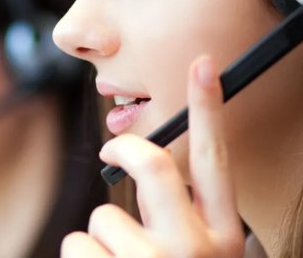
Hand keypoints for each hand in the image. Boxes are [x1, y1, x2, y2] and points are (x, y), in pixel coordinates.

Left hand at [62, 55, 244, 257]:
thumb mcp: (194, 254)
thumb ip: (173, 213)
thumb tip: (142, 167)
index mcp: (224, 238)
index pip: (214, 160)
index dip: (208, 110)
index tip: (203, 64)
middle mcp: (196, 249)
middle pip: (153, 162)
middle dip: (124, 147)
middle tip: (110, 148)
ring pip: (105, 214)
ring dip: (101, 236)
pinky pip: (77, 243)